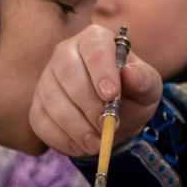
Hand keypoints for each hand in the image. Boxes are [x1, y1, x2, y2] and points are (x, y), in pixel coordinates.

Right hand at [26, 23, 161, 158]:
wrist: (115, 119)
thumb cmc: (132, 95)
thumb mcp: (148, 88)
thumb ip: (143, 80)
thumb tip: (130, 74)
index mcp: (95, 40)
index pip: (94, 46)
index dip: (101, 69)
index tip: (111, 95)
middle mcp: (66, 53)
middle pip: (68, 71)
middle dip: (88, 103)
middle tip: (106, 126)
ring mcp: (47, 78)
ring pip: (51, 97)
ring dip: (75, 125)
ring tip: (97, 143)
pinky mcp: (37, 105)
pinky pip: (40, 120)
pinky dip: (61, 138)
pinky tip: (82, 146)